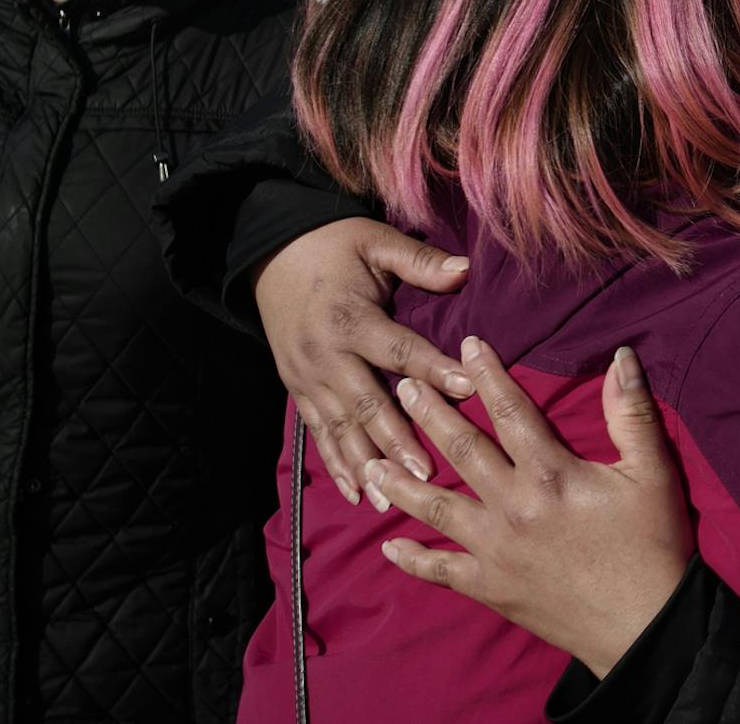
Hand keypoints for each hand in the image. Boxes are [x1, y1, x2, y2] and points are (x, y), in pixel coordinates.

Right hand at [252, 216, 474, 501]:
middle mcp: (326, 353)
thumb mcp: (376, 242)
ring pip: (341, 426)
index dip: (433, 370)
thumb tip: (465, 269)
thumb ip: (419, 261)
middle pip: (366, 402)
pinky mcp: (298, 388)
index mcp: (350, 317)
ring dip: (368, 463)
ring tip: (394, 498)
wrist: (272, 251)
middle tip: (428, 471)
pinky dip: (336, 463)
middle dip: (397, 439)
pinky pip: (318, 432)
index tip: (468, 390)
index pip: (398, 350)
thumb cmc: (335, 245)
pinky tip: (357, 491)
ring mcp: (308, 376)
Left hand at [363, 337, 694, 677]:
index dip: (487, 374)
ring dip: (402, 481)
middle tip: (402, 386)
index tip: (466, 345)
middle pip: (461, 450)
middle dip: (429, 414)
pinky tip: (388, 546)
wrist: (645, 627)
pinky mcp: (490, 588)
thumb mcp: (652, 472)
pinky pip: (441, 571)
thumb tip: (621, 356)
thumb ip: (631, 411)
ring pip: (437, 506)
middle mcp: (513, 506)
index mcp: (551, 473)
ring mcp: (495, 551)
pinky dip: (412, 559)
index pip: (509, 410)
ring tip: (371, 459)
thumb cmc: (651, 545)